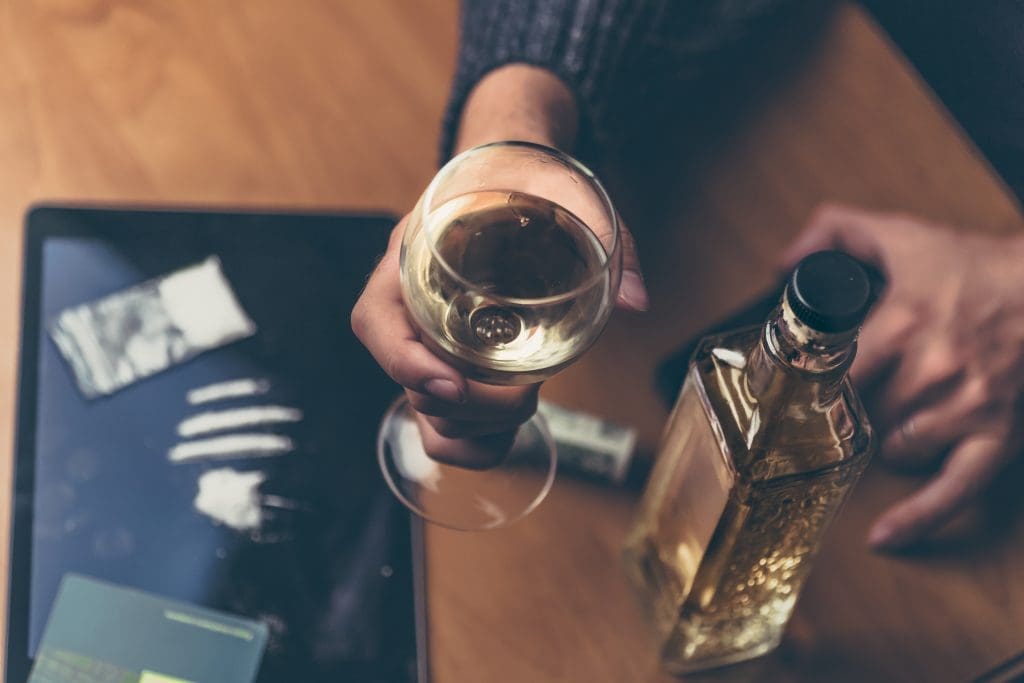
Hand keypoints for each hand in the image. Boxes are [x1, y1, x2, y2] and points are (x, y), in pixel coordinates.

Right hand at [352, 65, 647, 466]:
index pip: (376, 320)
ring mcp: (429, 340)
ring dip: (473, 429)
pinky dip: (472, 444)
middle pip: (407, 381)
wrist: (515, 177)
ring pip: (424, 412)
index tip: (454, 383)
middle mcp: (410, 304)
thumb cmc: (528, 181)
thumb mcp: (566, 194)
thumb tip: (634, 303)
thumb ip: (602, 240)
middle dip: (467, 407)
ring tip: (525, 404)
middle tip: (526, 396)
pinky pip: (442, 424)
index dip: (404, 361)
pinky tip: (511, 433)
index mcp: (415, 255)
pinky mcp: (452, 364)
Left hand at [784, 204, 1023, 549]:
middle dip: (847, 412)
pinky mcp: (996, 437)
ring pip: (894, 449)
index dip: (808, 387)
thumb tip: (783, 263)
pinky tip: (885, 536)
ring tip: (890, 418)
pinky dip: (918, 518)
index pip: (833, 374)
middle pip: (860, 414)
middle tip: (841, 406)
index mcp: (902, 323)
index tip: (791, 394)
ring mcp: (966, 408)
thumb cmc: (975, 267)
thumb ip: (834, 233)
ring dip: (882, 441)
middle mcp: (932, 369)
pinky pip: (955, 491)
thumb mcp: (902, 235)